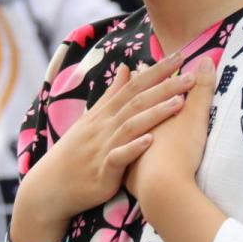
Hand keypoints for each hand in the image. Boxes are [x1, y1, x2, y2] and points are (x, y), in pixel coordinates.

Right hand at [14, 52, 197, 231]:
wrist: (51, 186)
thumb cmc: (75, 152)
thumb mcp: (91, 119)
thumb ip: (111, 95)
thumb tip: (126, 68)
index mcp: (104, 113)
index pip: (134, 86)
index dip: (157, 71)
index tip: (180, 56)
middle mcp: (104, 126)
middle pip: (137, 101)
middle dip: (164, 87)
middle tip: (191, 75)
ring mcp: (103, 148)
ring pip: (131, 125)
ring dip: (155, 113)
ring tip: (179, 103)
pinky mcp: (103, 172)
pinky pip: (119, 157)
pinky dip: (134, 148)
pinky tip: (150, 140)